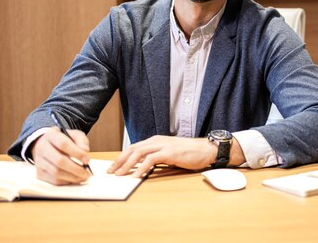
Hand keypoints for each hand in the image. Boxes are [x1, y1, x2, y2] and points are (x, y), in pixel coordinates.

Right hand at [31, 128, 91, 184]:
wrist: (47, 145)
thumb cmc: (63, 140)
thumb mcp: (74, 135)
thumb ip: (82, 141)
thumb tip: (85, 152)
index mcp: (51, 135)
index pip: (63, 144)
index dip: (77, 153)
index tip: (87, 160)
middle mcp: (42, 148)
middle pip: (59, 161)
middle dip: (76, 168)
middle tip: (87, 172)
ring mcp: (39, 162)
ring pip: (56, 173)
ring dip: (73, 177)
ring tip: (83, 177)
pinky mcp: (40, 173)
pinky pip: (54, 181)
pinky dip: (67, 181)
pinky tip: (75, 179)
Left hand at [107, 135, 244, 177]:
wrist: (206, 149)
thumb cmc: (190, 153)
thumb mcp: (170, 153)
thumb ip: (157, 157)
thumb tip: (142, 168)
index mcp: (156, 140)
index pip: (134, 147)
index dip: (122, 157)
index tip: (114, 167)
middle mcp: (157, 140)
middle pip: (133, 149)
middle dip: (120, 160)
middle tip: (111, 172)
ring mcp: (163, 145)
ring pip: (139, 153)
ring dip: (127, 164)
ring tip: (120, 174)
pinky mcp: (169, 152)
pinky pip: (151, 160)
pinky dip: (141, 168)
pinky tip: (136, 176)